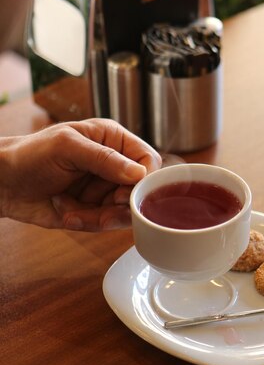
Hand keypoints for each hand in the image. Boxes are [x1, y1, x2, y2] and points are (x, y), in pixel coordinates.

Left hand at [0, 119, 161, 230]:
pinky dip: (87, 222)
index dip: (144, 178)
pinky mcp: (94, 211)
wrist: (3, 183)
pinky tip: (67, 213)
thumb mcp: (68, 147)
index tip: (129, 191)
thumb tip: (138, 173)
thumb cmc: (31, 155)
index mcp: (113, 140)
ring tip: (76, 212)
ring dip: (102, 217)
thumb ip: (104, 159)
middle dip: (121, 203)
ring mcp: (104, 190)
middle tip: (104, 207)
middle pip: (140, 190)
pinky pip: (105, 223)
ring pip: (124, 212)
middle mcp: (113, 165)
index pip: (148, 160)